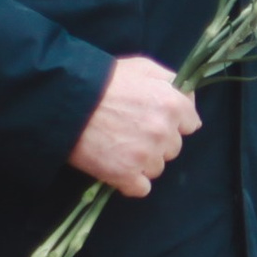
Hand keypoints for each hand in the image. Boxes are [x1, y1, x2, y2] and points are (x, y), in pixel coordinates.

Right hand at [68, 55, 200, 196]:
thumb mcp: (143, 67)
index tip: (155, 120)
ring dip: (143, 162)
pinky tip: (118, 169)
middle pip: (173, 148)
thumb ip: (172, 82)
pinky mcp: (124, 175)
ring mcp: (145, 156)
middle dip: (157, 142)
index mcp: (173, 105)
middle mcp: (164, 132)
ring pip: (157, 168)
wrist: (65, 100)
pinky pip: (140, 188)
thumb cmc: (104, 80)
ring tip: (119, 147)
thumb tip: (188, 99)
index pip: (191, 124)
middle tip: (131, 132)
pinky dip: (131, 182)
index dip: (173, 123)